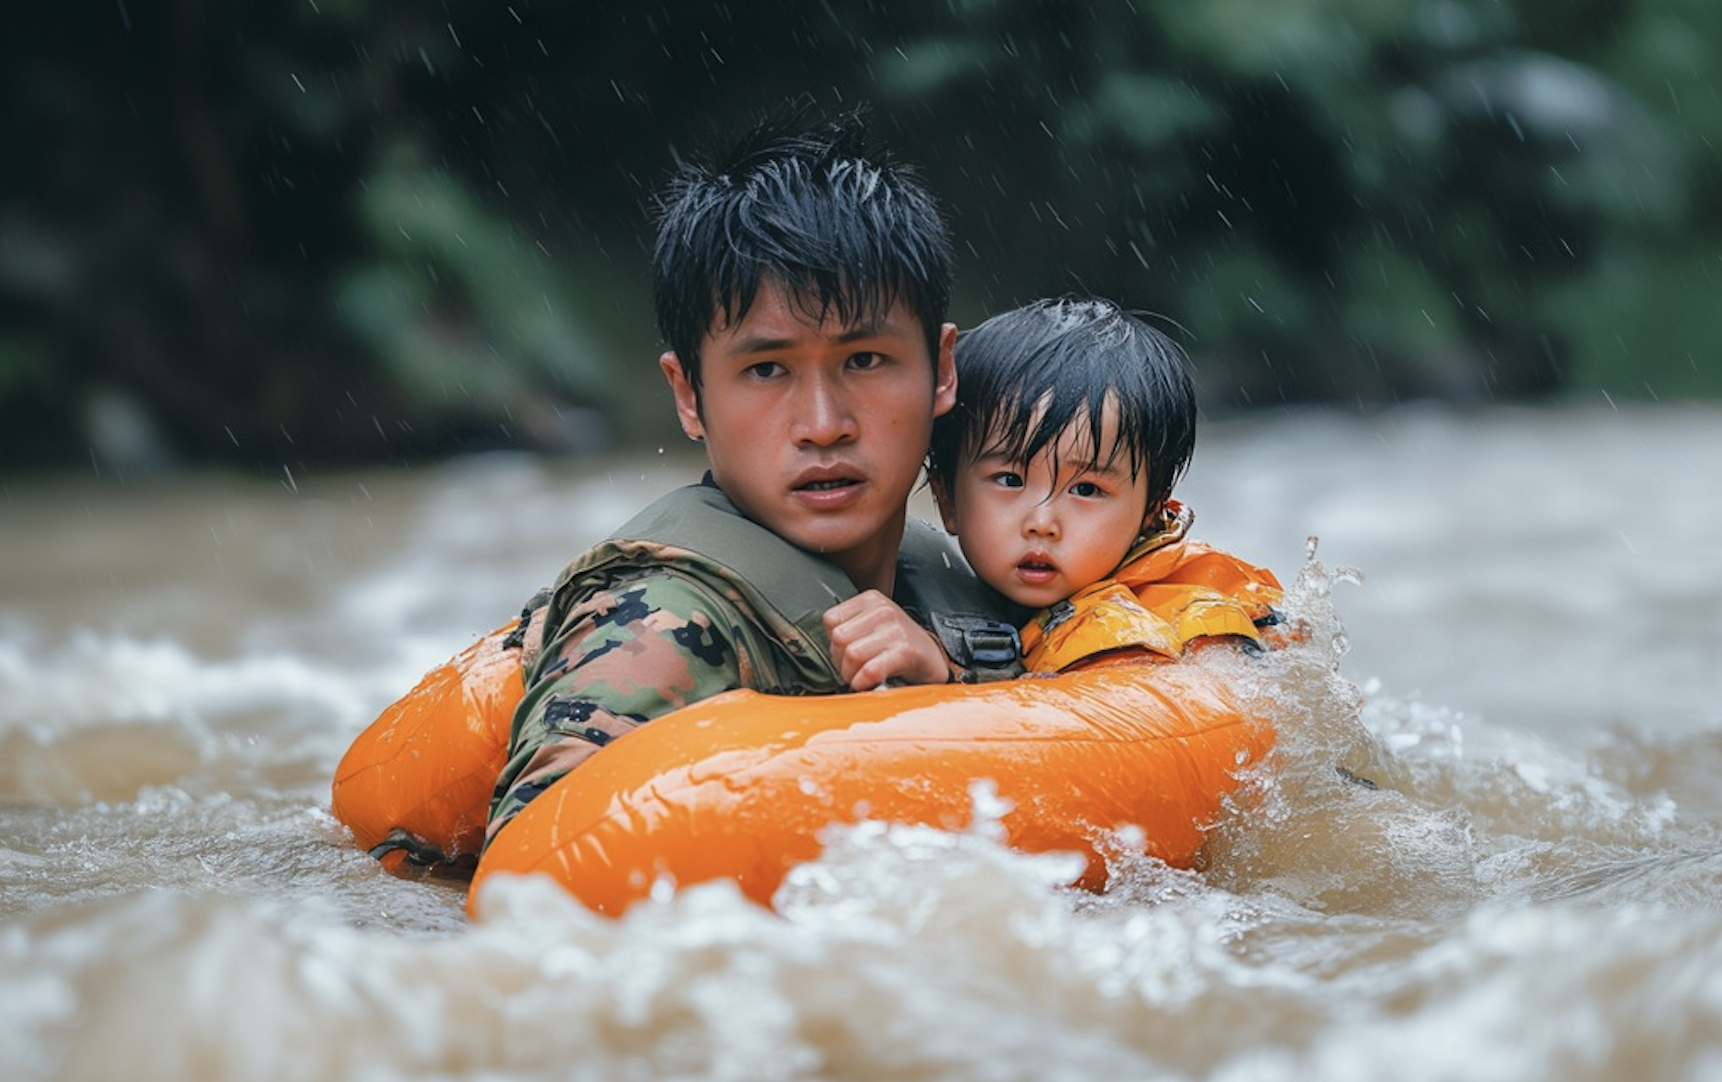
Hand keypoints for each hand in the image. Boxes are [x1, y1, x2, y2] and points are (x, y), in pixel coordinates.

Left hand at [823, 590, 950, 689]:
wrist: (932, 659)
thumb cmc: (898, 645)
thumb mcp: (872, 625)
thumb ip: (848, 628)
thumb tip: (828, 647)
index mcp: (871, 600)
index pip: (831, 619)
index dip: (833, 642)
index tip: (845, 654)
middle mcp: (884, 610)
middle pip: (839, 638)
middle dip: (841, 661)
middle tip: (852, 670)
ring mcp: (896, 629)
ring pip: (852, 654)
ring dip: (851, 674)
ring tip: (860, 677)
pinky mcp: (905, 651)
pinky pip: (870, 670)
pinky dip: (863, 682)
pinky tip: (868, 684)